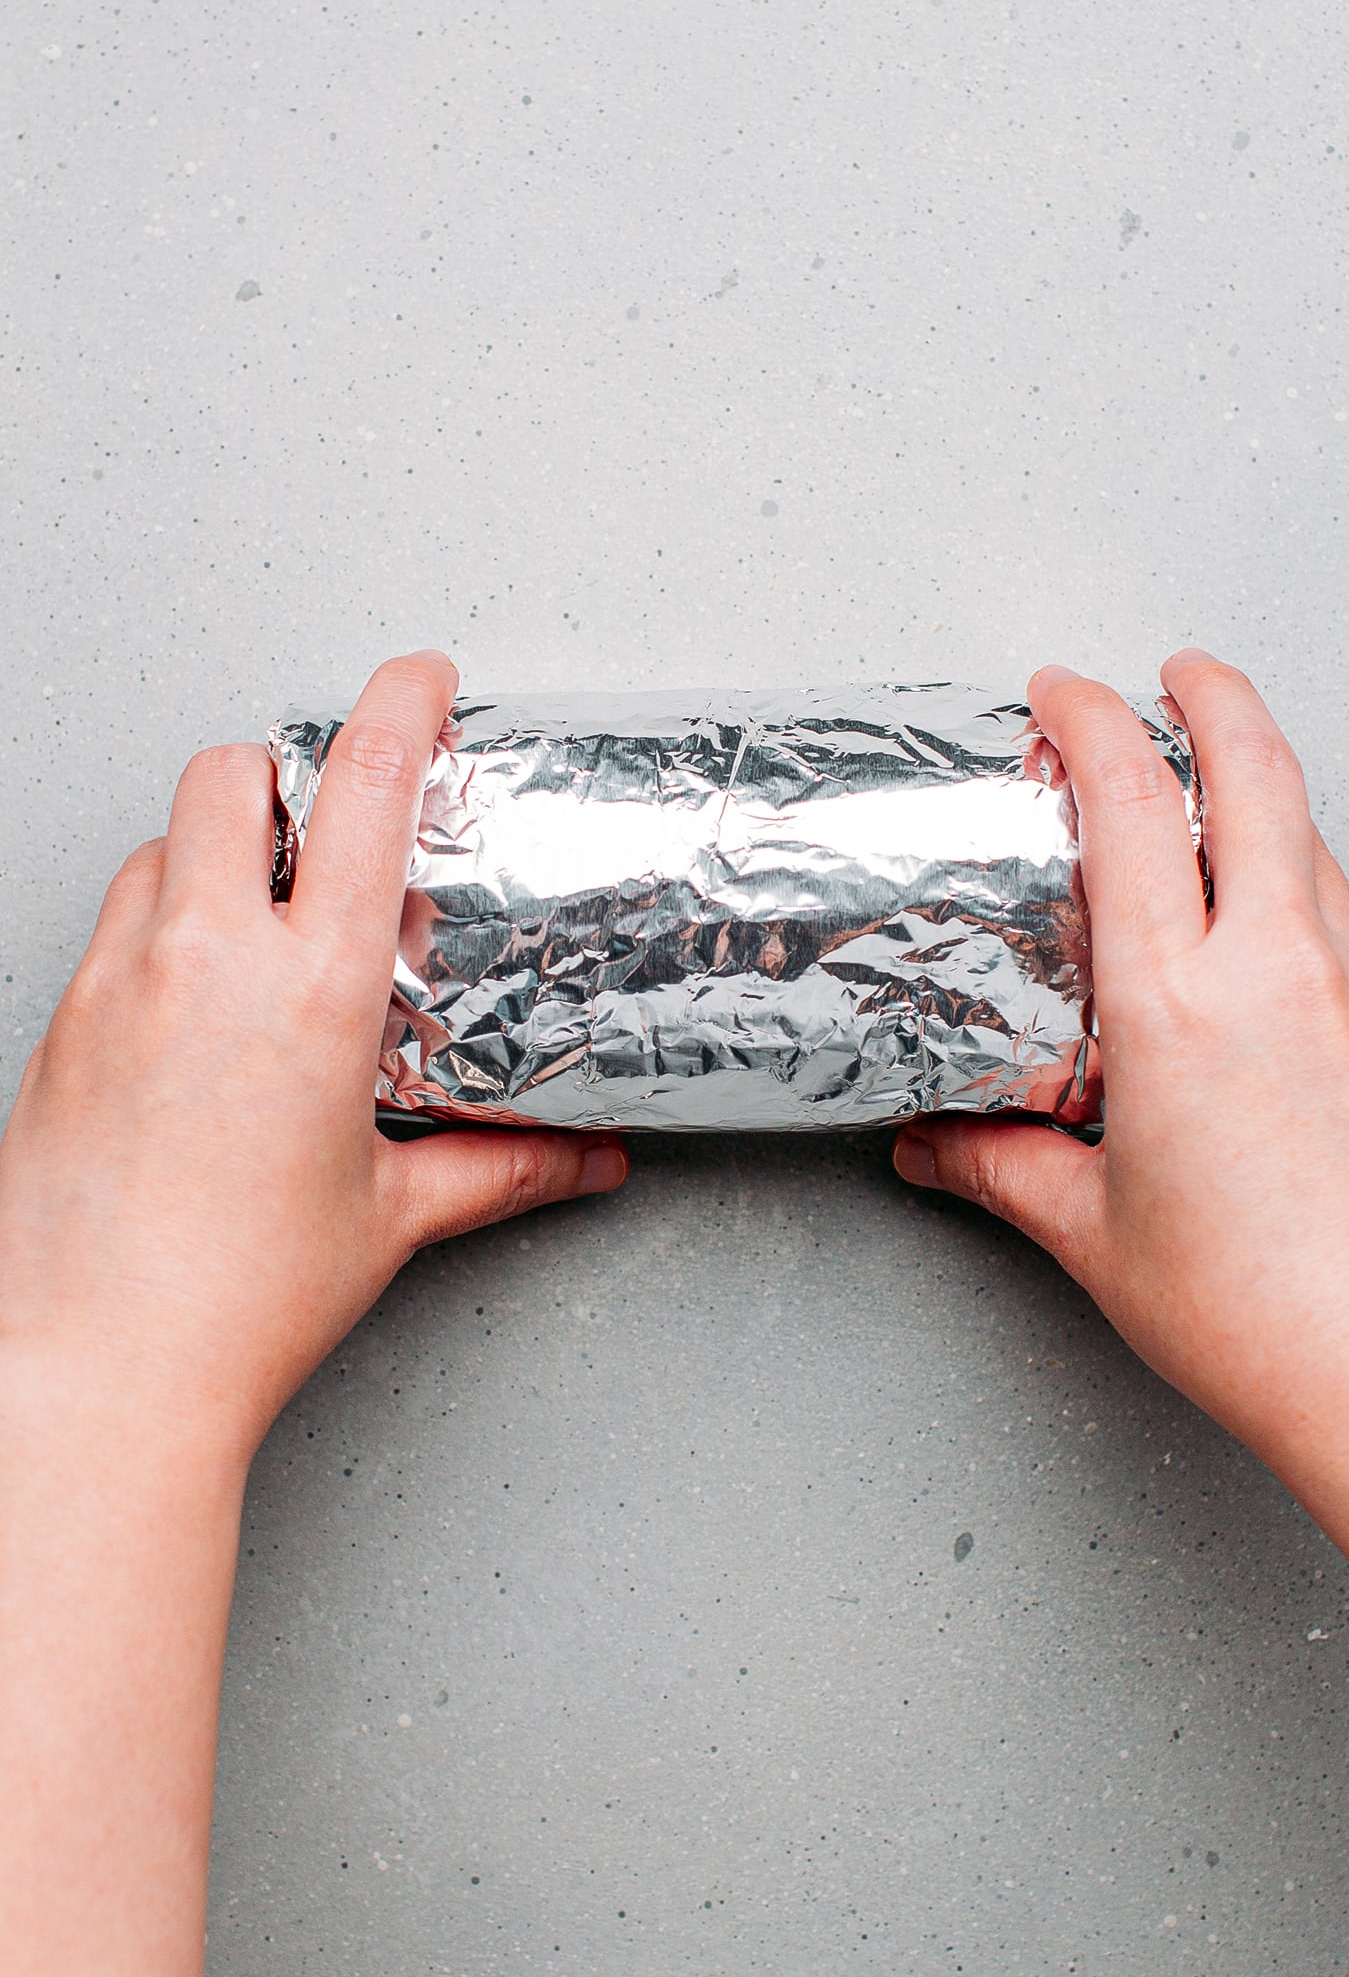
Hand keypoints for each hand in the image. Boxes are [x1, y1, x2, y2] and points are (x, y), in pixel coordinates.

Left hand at [0, 648, 628, 1465]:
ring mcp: (117, 985)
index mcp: (311, 988)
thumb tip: (583, 1160)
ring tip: (262, 918)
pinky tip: (195, 1003)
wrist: (90, 1373)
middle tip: (330, 822)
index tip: (421, 678)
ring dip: (215, 850)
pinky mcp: (61, 1025)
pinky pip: (111, 925)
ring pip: (159, 843)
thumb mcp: (386, 1217)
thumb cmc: (229, 1304)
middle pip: (231, 775)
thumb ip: (499, 1168)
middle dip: (285, 771)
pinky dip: (159, 924)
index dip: (401, 704)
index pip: (366, 788)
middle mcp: (204, 961)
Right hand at [894, 649, 1348, 1677]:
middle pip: (1257, 771)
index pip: (1134, 805)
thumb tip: (937, 1146)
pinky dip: (1295, 868)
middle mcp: (1278, 973)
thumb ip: (1000, 1167)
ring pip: (1311, 834)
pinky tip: (1264, 913)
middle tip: (1171, 672)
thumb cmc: (1265, 1318)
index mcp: (1181, 1005)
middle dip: (1212, 693)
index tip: (1062, 695)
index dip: (1092, 721)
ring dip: (1260, 778)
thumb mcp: (1095, 1235)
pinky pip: (1340, 909)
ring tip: (1213, 781)